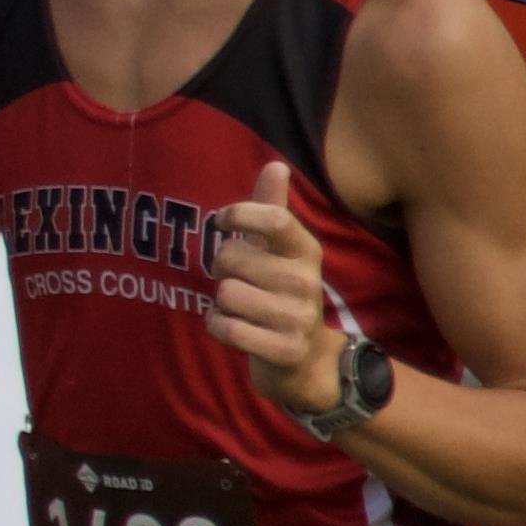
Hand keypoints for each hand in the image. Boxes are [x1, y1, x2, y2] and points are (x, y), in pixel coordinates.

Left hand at [207, 157, 349, 417]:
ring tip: (240, 308)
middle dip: (220, 269)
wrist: (306, 361)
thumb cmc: (281, 294)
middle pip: (230, 257)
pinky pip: (225, 327)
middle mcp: (307, 281)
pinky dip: (218, 326)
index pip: (273, 219)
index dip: (238, 215)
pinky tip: (235, 328)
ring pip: (225, 294)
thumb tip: (275, 164)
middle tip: (236, 280)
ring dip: (220, 302)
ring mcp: (298, 317)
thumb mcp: (280, 252)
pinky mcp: (284, 349)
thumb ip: (271, 210)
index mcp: (305, 250)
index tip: (219, 222)